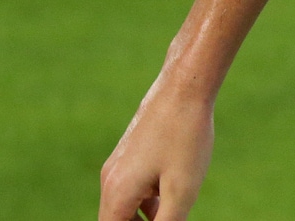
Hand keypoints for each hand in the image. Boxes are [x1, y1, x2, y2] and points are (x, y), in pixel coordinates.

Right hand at [99, 80, 213, 220]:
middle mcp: (110, 180)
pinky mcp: (131, 154)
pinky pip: (135, 188)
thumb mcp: (182, 189)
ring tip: (174, 209)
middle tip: (170, 216)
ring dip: (147, 217)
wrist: (184, 87)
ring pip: (128, 207)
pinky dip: (150, 200)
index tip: (161, 219)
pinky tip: (173, 195)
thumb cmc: (185, 137)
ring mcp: (119, 165)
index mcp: (116, 193)